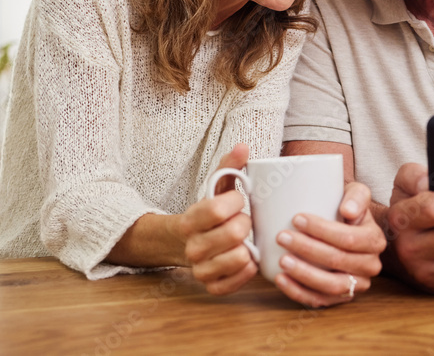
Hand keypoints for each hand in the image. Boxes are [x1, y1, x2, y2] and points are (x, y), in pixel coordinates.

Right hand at [180, 144, 257, 294]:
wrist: (185, 242)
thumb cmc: (209, 212)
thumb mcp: (216, 187)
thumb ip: (229, 166)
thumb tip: (243, 146)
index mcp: (190, 220)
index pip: (218, 209)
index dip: (235, 201)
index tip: (238, 199)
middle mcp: (193, 247)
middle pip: (235, 233)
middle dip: (246, 223)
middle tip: (244, 221)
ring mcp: (201, 269)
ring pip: (239, 258)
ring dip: (248, 247)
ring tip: (245, 240)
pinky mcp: (211, 286)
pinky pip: (236, 282)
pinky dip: (246, 270)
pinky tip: (247, 258)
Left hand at [272, 182, 385, 307]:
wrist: (344, 227)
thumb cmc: (345, 208)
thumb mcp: (356, 193)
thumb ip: (357, 196)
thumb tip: (347, 210)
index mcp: (374, 240)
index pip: (348, 239)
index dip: (322, 230)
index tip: (296, 218)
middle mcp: (370, 266)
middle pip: (337, 261)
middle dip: (307, 249)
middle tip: (282, 237)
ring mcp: (356, 285)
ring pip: (330, 286)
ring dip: (304, 274)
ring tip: (282, 260)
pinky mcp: (340, 298)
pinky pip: (320, 301)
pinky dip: (298, 292)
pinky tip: (281, 279)